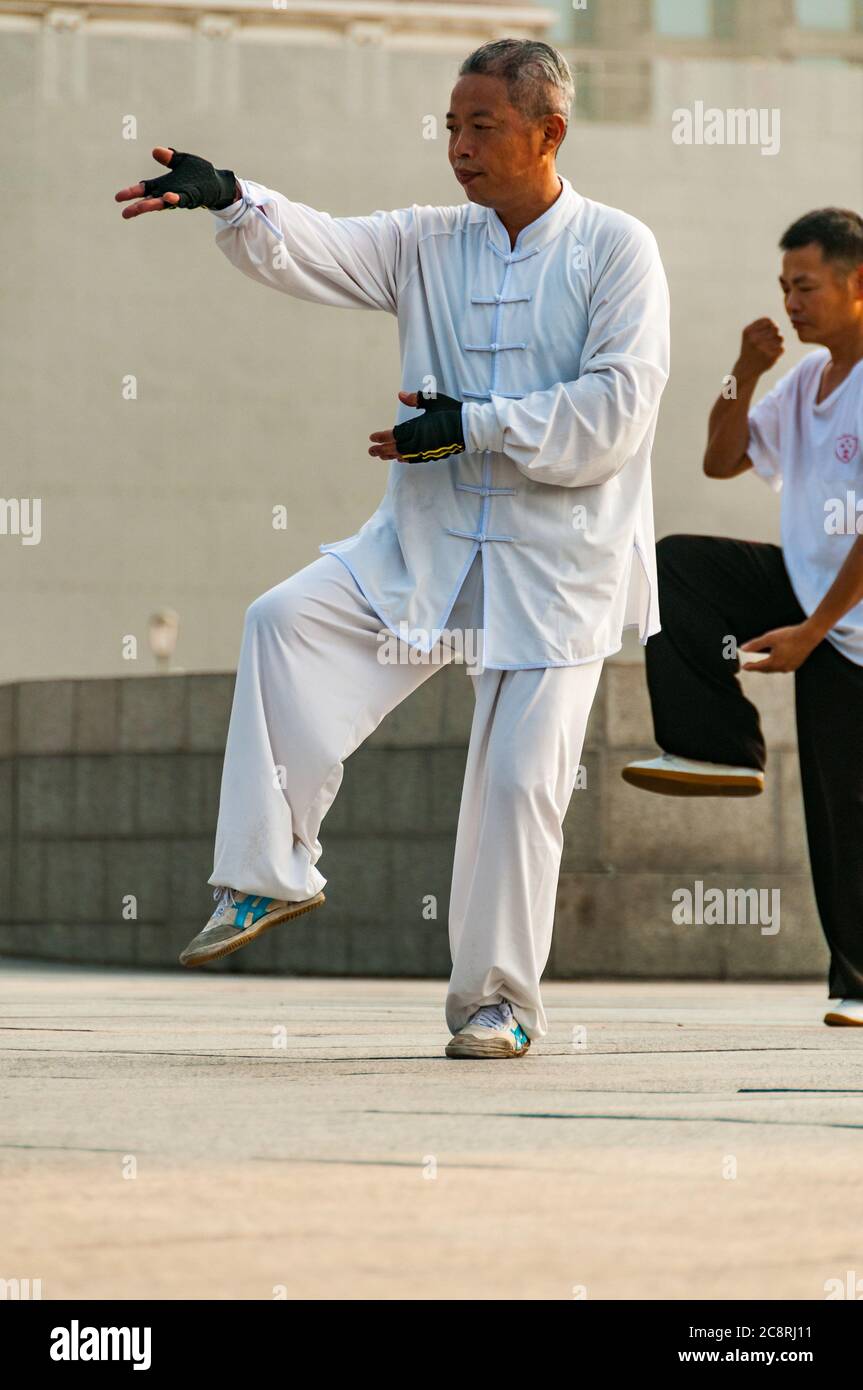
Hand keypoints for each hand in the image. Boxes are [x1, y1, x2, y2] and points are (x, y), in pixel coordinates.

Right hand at [115, 147, 237, 218]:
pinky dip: (175, 199)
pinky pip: (182, 200)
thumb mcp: (182, 161)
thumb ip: (169, 158)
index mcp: (162, 185)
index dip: (131, 193)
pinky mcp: (191, 198)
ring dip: (152, 205)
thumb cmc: (198, 173)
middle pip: (149, 201)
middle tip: (125, 213)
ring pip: (163, 203)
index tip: (117, 198)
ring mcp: (179, 197)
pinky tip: (168, 198)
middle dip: (137, 206)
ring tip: (140, 207)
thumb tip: (156, 151)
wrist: (216, 182)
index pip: (144, 189)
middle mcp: (168, 193)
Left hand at [369, 389, 464, 462]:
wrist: (469, 428)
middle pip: (395, 448)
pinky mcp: (432, 455)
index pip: (394, 434)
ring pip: (403, 455)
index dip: (381, 437)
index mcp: (417, 427)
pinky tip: (400, 458)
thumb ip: (416, 399)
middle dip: (382, 450)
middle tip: (370, 451)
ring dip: (391, 455)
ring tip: (381, 456)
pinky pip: (414, 459)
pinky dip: (405, 459)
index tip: (372, 438)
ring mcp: (425, 450)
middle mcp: (419, 441)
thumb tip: (400, 395)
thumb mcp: (433, 400)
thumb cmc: (451, 412)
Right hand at [736, 318, 784, 379]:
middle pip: (776, 328)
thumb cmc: (749, 348)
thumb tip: (775, 324)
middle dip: (776, 332)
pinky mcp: (770, 357)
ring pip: (781, 338)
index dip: (772, 324)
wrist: (746, 368)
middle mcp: (754, 339)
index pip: (768, 320)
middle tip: (771, 339)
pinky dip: (778, 351)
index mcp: (748, 332)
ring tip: (771, 346)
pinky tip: (771, 354)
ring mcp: (762, 349)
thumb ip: (760, 325)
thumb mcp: (749, 334)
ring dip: (778, 342)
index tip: (769, 330)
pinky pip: (782, 348)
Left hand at [740, 622, 820, 672]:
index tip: (743, 667)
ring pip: (775, 669)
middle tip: (750, 667)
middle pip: (766, 669)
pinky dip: (776, 665)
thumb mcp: (769, 638)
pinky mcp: (797, 664)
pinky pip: (783, 667)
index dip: (750, 667)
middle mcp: (782, 667)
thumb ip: (755, 644)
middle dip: (758, 668)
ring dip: (767, 667)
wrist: (809, 635)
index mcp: (775, 662)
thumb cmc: (789, 635)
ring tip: (762, 665)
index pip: (759, 666)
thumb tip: (742, 649)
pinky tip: (776, 662)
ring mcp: (791, 667)